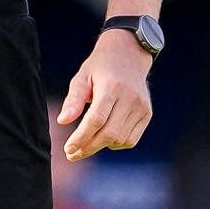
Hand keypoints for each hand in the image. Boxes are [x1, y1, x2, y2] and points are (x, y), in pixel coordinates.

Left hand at [58, 32, 156, 160]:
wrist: (128, 55)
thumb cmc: (99, 68)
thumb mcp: (82, 77)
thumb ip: (73, 100)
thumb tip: (62, 121)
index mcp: (111, 87)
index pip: (96, 120)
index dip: (81, 137)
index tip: (68, 148)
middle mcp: (130, 98)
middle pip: (109, 133)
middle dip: (88, 147)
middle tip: (72, 154)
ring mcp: (141, 106)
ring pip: (120, 139)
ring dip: (101, 146)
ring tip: (86, 144)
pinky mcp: (147, 113)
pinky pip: (131, 139)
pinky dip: (116, 144)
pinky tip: (104, 139)